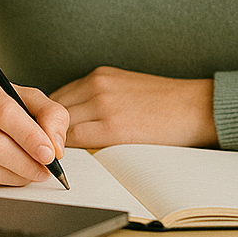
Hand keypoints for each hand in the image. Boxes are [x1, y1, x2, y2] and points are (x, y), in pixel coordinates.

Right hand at [0, 70, 69, 186]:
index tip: (49, 154)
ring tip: (32, 172)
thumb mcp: (27, 98)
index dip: (29, 135)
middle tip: (46, 169)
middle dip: (26, 162)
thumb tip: (55, 145)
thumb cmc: (1, 105)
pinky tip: (10, 173)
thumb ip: (50, 114)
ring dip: (16, 175)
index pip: (3, 112)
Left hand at [50, 66, 217, 148]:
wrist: (193, 106)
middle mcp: (97, 85)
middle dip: (46, 131)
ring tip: (53, 158)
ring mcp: (102, 105)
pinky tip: (70, 161)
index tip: (46, 134)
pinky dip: (68, 152)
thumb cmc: (162, 102)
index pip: (56, 98)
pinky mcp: (112, 127)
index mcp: (99, 75)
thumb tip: (70, 119)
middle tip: (44, 150)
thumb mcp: (124, 87)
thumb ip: (96, 97)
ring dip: (54, 143)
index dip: (48, 120)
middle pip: (52, 111)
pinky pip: (75, 141)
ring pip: (60, 127)